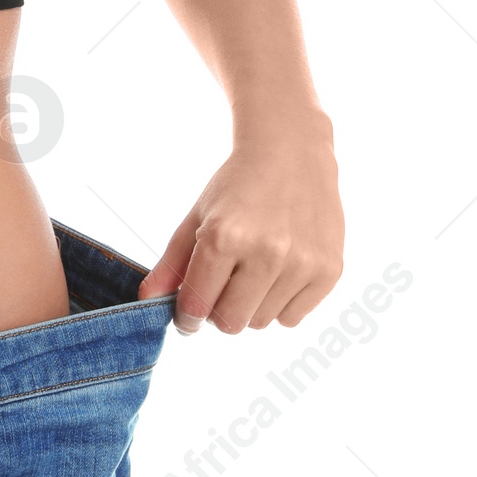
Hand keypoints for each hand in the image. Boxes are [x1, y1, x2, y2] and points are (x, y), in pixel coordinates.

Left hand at [138, 116, 342, 334]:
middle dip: (219, 312)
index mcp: (224, 236)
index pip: (197, 307)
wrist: (291, 153)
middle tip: (221, 286)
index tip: (188, 316)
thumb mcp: (197, 217)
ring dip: (251, 306)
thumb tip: (147, 301)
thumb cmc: (237, 186)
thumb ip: (171, 263)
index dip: (187, 318)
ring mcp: (302, 263)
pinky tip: (278, 272)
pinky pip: (292, 317)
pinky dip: (280, 304)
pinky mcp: (329, 270)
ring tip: (253, 270)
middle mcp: (267, 252)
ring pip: (262, 323)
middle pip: (231, 323)